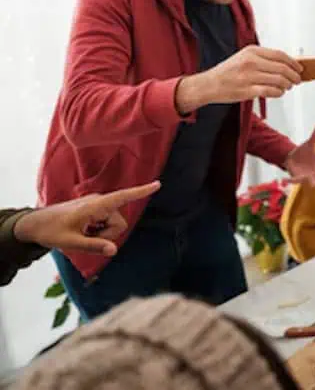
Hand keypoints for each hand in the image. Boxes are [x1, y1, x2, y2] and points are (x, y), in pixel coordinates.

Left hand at [13, 181, 160, 255]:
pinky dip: (98, 231)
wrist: (34, 224)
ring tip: (82, 235)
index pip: (122, 197)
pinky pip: (106, 224)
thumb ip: (94, 246)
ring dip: (102, 235)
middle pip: (119, 223)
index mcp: (94, 205)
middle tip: (85, 239)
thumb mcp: (70, 242)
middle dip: (108, 235)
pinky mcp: (95, 210)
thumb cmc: (51, 231)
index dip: (141, 192)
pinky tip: (83, 232)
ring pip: (114, 225)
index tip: (158, 184)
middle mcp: (99, 202)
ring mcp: (97, 206)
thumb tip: (114, 250)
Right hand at [176, 45, 303, 112]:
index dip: (293, 62)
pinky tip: (279, 92)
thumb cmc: (229, 72)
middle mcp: (251, 62)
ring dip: (287, 85)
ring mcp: (249, 77)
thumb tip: (287, 64)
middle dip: (294, 75)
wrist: (209, 84)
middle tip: (297, 80)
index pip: (280, 55)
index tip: (299, 68)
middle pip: (282, 68)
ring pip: (279, 80)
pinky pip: (271, 91)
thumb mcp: (245, 58)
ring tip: (287, 87)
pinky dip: (279, 93)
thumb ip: (264, 59)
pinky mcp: (247, 90)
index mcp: (251, 51)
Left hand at [282, 125, 314, 186]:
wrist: (293, 159)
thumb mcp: (309, 144)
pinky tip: (285, 179)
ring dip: (311, 181)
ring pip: (311, 181)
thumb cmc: (304, 152)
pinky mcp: (298, 178)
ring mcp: (307, 176)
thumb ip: (314, 136)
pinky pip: (295, 180)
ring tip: (314, 184)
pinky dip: (290, 181)